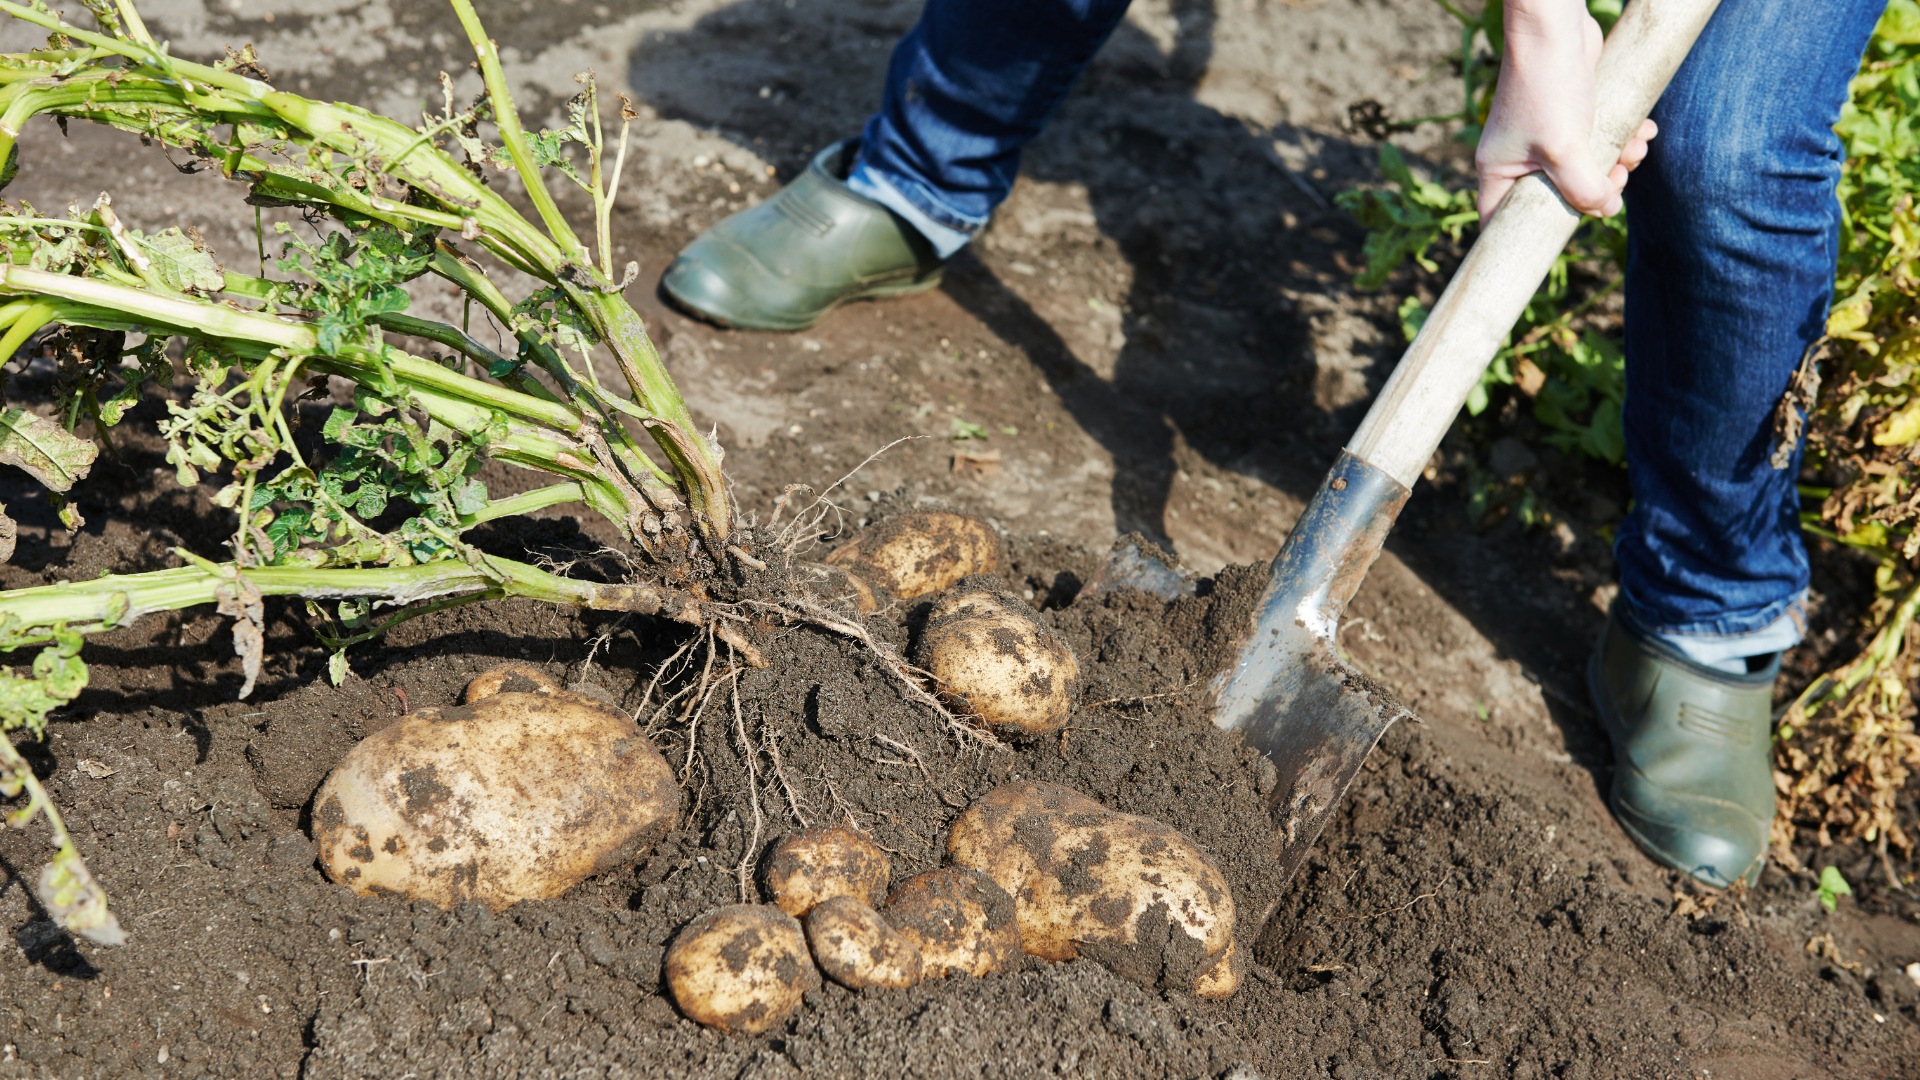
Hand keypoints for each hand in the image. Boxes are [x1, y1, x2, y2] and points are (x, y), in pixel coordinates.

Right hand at [1474, 0, 1657, 224]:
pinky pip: (1596, 141)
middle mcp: (1516, 156)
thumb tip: (1607, 210)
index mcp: (1498, 170)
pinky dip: (1621, 139)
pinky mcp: (1568, 115)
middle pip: (1554, 197)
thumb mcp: (1565, 150)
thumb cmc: (1547, 88)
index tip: (1562, 238)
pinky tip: (1642, 129)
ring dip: (1617, 162)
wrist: (1556, 28)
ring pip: (1582, 169)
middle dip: (1594, 190)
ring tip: (1637, 148)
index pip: (1499, 220)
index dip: (1528, 237)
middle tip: (1619, 179)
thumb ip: (1584, 189)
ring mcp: (1543, 136)